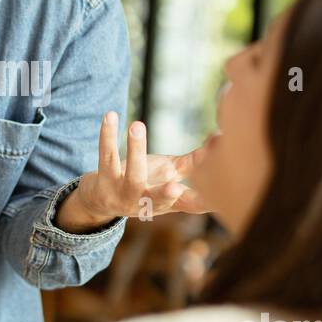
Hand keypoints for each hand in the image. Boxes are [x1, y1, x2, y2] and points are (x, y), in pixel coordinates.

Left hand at [56, 113, 207, 229]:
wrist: (100, 201)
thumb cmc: (142, 185)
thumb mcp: (168, 177)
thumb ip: (193, 163)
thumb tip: (221, 140)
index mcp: (168, 202)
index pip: (192, 205)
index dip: (207, 201)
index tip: (219, 195)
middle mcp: (146, 202)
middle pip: (158, 200)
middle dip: (166, 195)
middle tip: (174, 185)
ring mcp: (122, 194)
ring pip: (131, 175)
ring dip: (135, 150)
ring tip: (138, 125)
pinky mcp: (103, 182)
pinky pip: (106, 157)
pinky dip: (107, 136)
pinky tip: (110, 116)